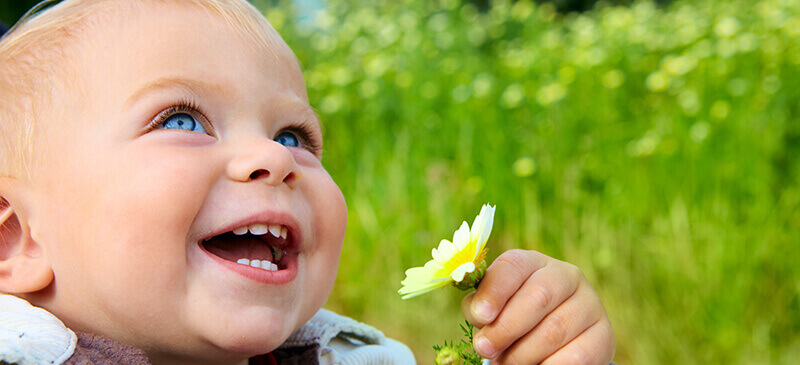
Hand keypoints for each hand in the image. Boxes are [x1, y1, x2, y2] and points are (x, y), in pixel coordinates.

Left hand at [461, 249, 614, 363]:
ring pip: (554, 330)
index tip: (480, 316)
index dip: (494, 290)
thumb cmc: (515, 318)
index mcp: (534, 263)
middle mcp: (567, 276)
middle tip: (484, 348)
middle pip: (537, 297)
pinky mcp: (603, 335)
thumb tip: (480, 314)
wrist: (557, 341)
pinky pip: (576, 356)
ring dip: (523, 354)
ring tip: (505, 363)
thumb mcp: (495, 307)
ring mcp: (589, 304)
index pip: (513, 265)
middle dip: (505, 327)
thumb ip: (481, 307)